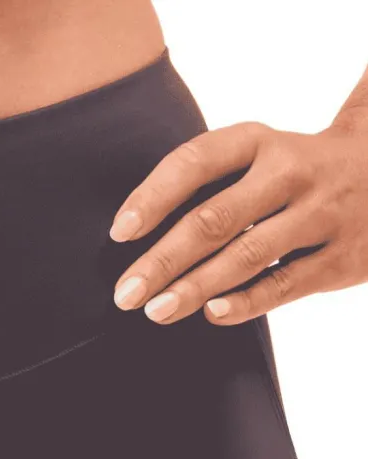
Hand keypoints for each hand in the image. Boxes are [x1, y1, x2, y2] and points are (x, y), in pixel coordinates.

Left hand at [108, 119, 367, 325]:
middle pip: (215, 218)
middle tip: (124, 294)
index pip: (197, 162)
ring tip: (155, 311)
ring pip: (247, 254)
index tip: (118, 233)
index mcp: (260, 142)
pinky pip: (286, 284)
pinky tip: (211, 314)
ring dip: (195, 287)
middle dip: (162, 260)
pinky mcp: (343, 257)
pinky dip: (246, 301)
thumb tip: (130, 235)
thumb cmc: (296, 174)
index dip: (154, 196)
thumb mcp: (260, 156)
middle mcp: (292, 172)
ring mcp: (322, 214)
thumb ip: (209, 184)